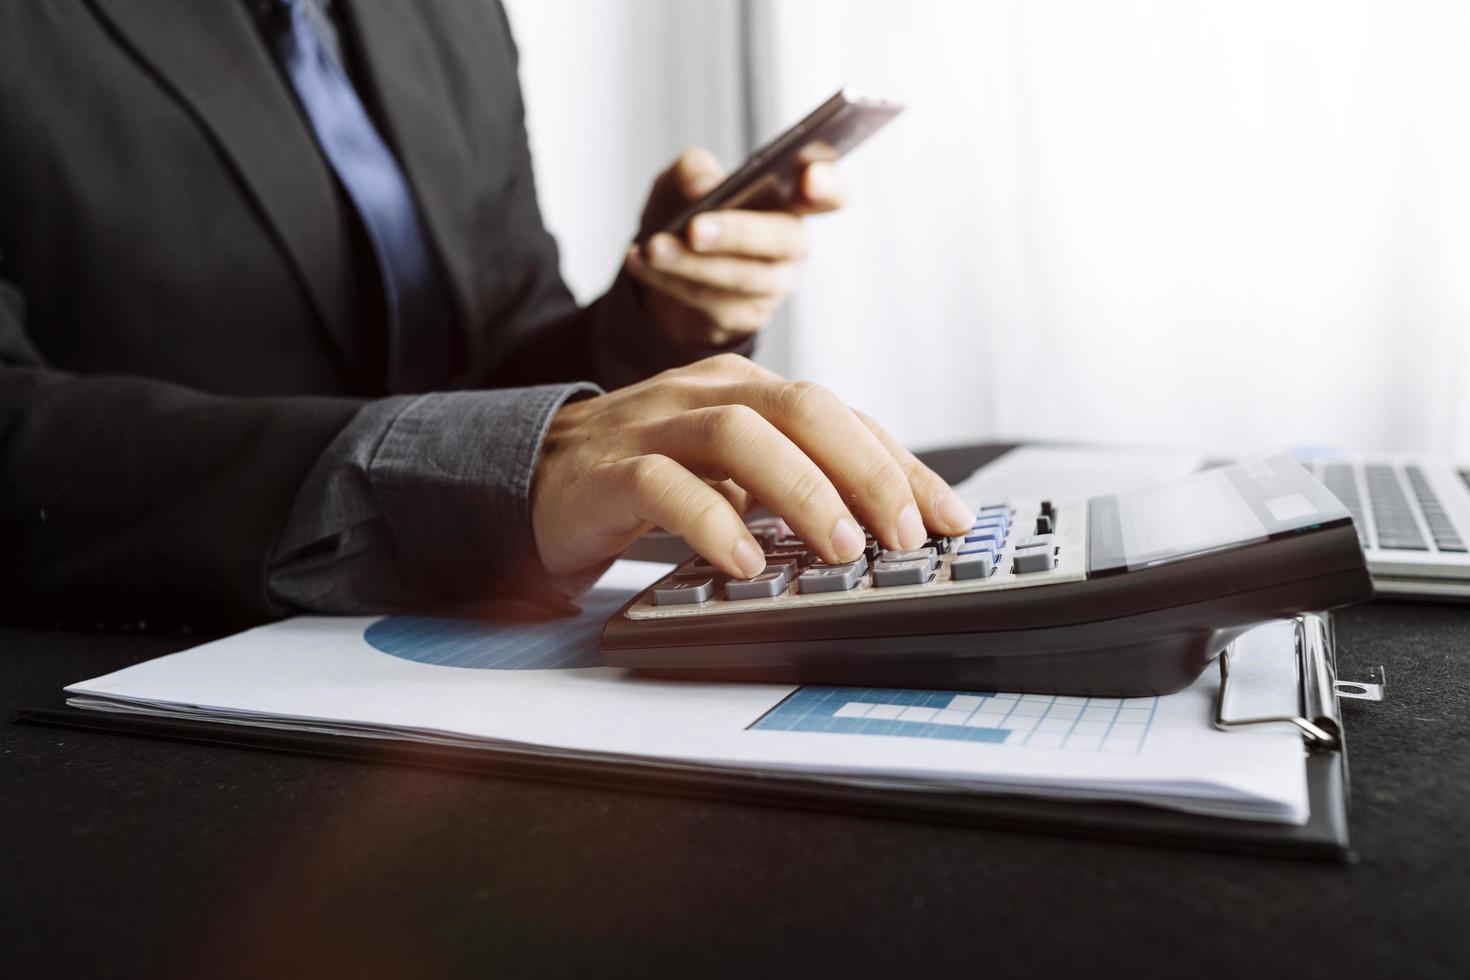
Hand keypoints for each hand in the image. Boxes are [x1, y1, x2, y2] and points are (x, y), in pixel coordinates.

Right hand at [531, 354, 974, 579]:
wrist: (529, 478)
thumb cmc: (641, 479)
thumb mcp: (729, 475)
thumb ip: (789, 488)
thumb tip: (880, 529)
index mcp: (746, 391)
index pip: (842, 416)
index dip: (902, 465)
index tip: (949, 519)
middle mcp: (705, 394)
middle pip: (803, 407)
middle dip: (867, 471)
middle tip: (906, 535)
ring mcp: (653, 425)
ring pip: (740, 433)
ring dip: (803, 491)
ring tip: (840, 550)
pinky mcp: (606, 470)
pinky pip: (664, 484)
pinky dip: (713, 522)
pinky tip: (744, 565)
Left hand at [625, 147, 845, 347]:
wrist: (660, 266)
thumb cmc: (684, 213)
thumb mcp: (679, 181)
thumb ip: (692, 170)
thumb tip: (705, 186)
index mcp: (789, 199)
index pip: (832, 192)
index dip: (829, 186)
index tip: (809, 178)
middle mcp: (791, 244)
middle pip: (783, 239)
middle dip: (737, 233)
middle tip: (693, 229)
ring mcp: (773, 285)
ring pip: (742, 277)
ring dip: (691, 264)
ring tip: (652, 248)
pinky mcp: (746, 317)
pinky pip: (713, 303)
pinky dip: (671, 282)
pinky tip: (641, 262)